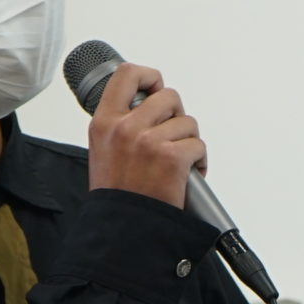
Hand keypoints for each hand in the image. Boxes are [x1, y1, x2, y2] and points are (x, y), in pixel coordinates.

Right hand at [86, 61, 206, 208]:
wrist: (123, 229)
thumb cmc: (117, 195)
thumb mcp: (103, 150)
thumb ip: (121, 124)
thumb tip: (148, 104)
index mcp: (104, 122)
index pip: (127, 74)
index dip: (149, 76)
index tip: (156, 89)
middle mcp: (125, 127)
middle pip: (168, 95)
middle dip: (177, 115)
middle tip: (173, 136)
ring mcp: (149, 141)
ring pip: (188, 122)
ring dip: (189, 141)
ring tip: (179, 162)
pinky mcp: (172, 158)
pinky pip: (198, 145)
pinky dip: (200, 161)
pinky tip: (188, 175)